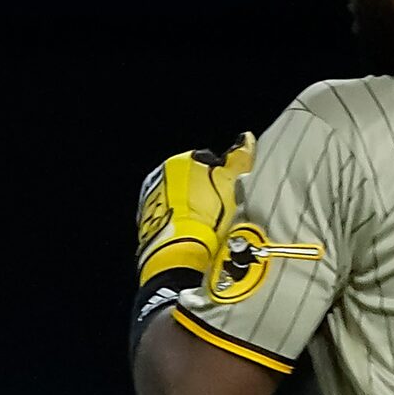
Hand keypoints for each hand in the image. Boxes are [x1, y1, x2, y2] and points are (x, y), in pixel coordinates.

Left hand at [136, 133, 255, 294]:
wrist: (179, 255)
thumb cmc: (206, 217)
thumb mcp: (231, 182)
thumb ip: (239, 157)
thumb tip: (245, 140)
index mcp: (179, 162)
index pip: (209, 160)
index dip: (225, 176)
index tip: (233, 192)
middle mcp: (160, 178)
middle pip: (193, 181)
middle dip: (208, 192)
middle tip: (223, 210)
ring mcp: (151, 202)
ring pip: (181, 200)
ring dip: (194, 209)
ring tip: (209, 225)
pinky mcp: (147, 224)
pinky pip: (171, 218)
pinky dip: (181, 223)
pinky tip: (194, 234)